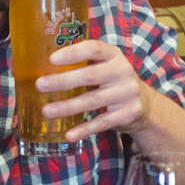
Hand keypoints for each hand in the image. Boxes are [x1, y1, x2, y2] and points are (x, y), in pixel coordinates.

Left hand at [33, 39, 154, 140]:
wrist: (144, 105)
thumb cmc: (113, 82)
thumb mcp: (105, 67)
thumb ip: (84, 64)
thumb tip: (44, 69)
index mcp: (114, 55)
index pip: (94, 48)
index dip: (73, 53)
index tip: (51, 59)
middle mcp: (123, 71)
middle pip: (90, 75)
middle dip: (63, 81)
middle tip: (40, 85)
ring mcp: (127, 93)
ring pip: (92, 100)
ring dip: (67, 107)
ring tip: (46, 111)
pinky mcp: (128, 114)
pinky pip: (102, 123)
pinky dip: (84, 129)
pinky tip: (69, 135)